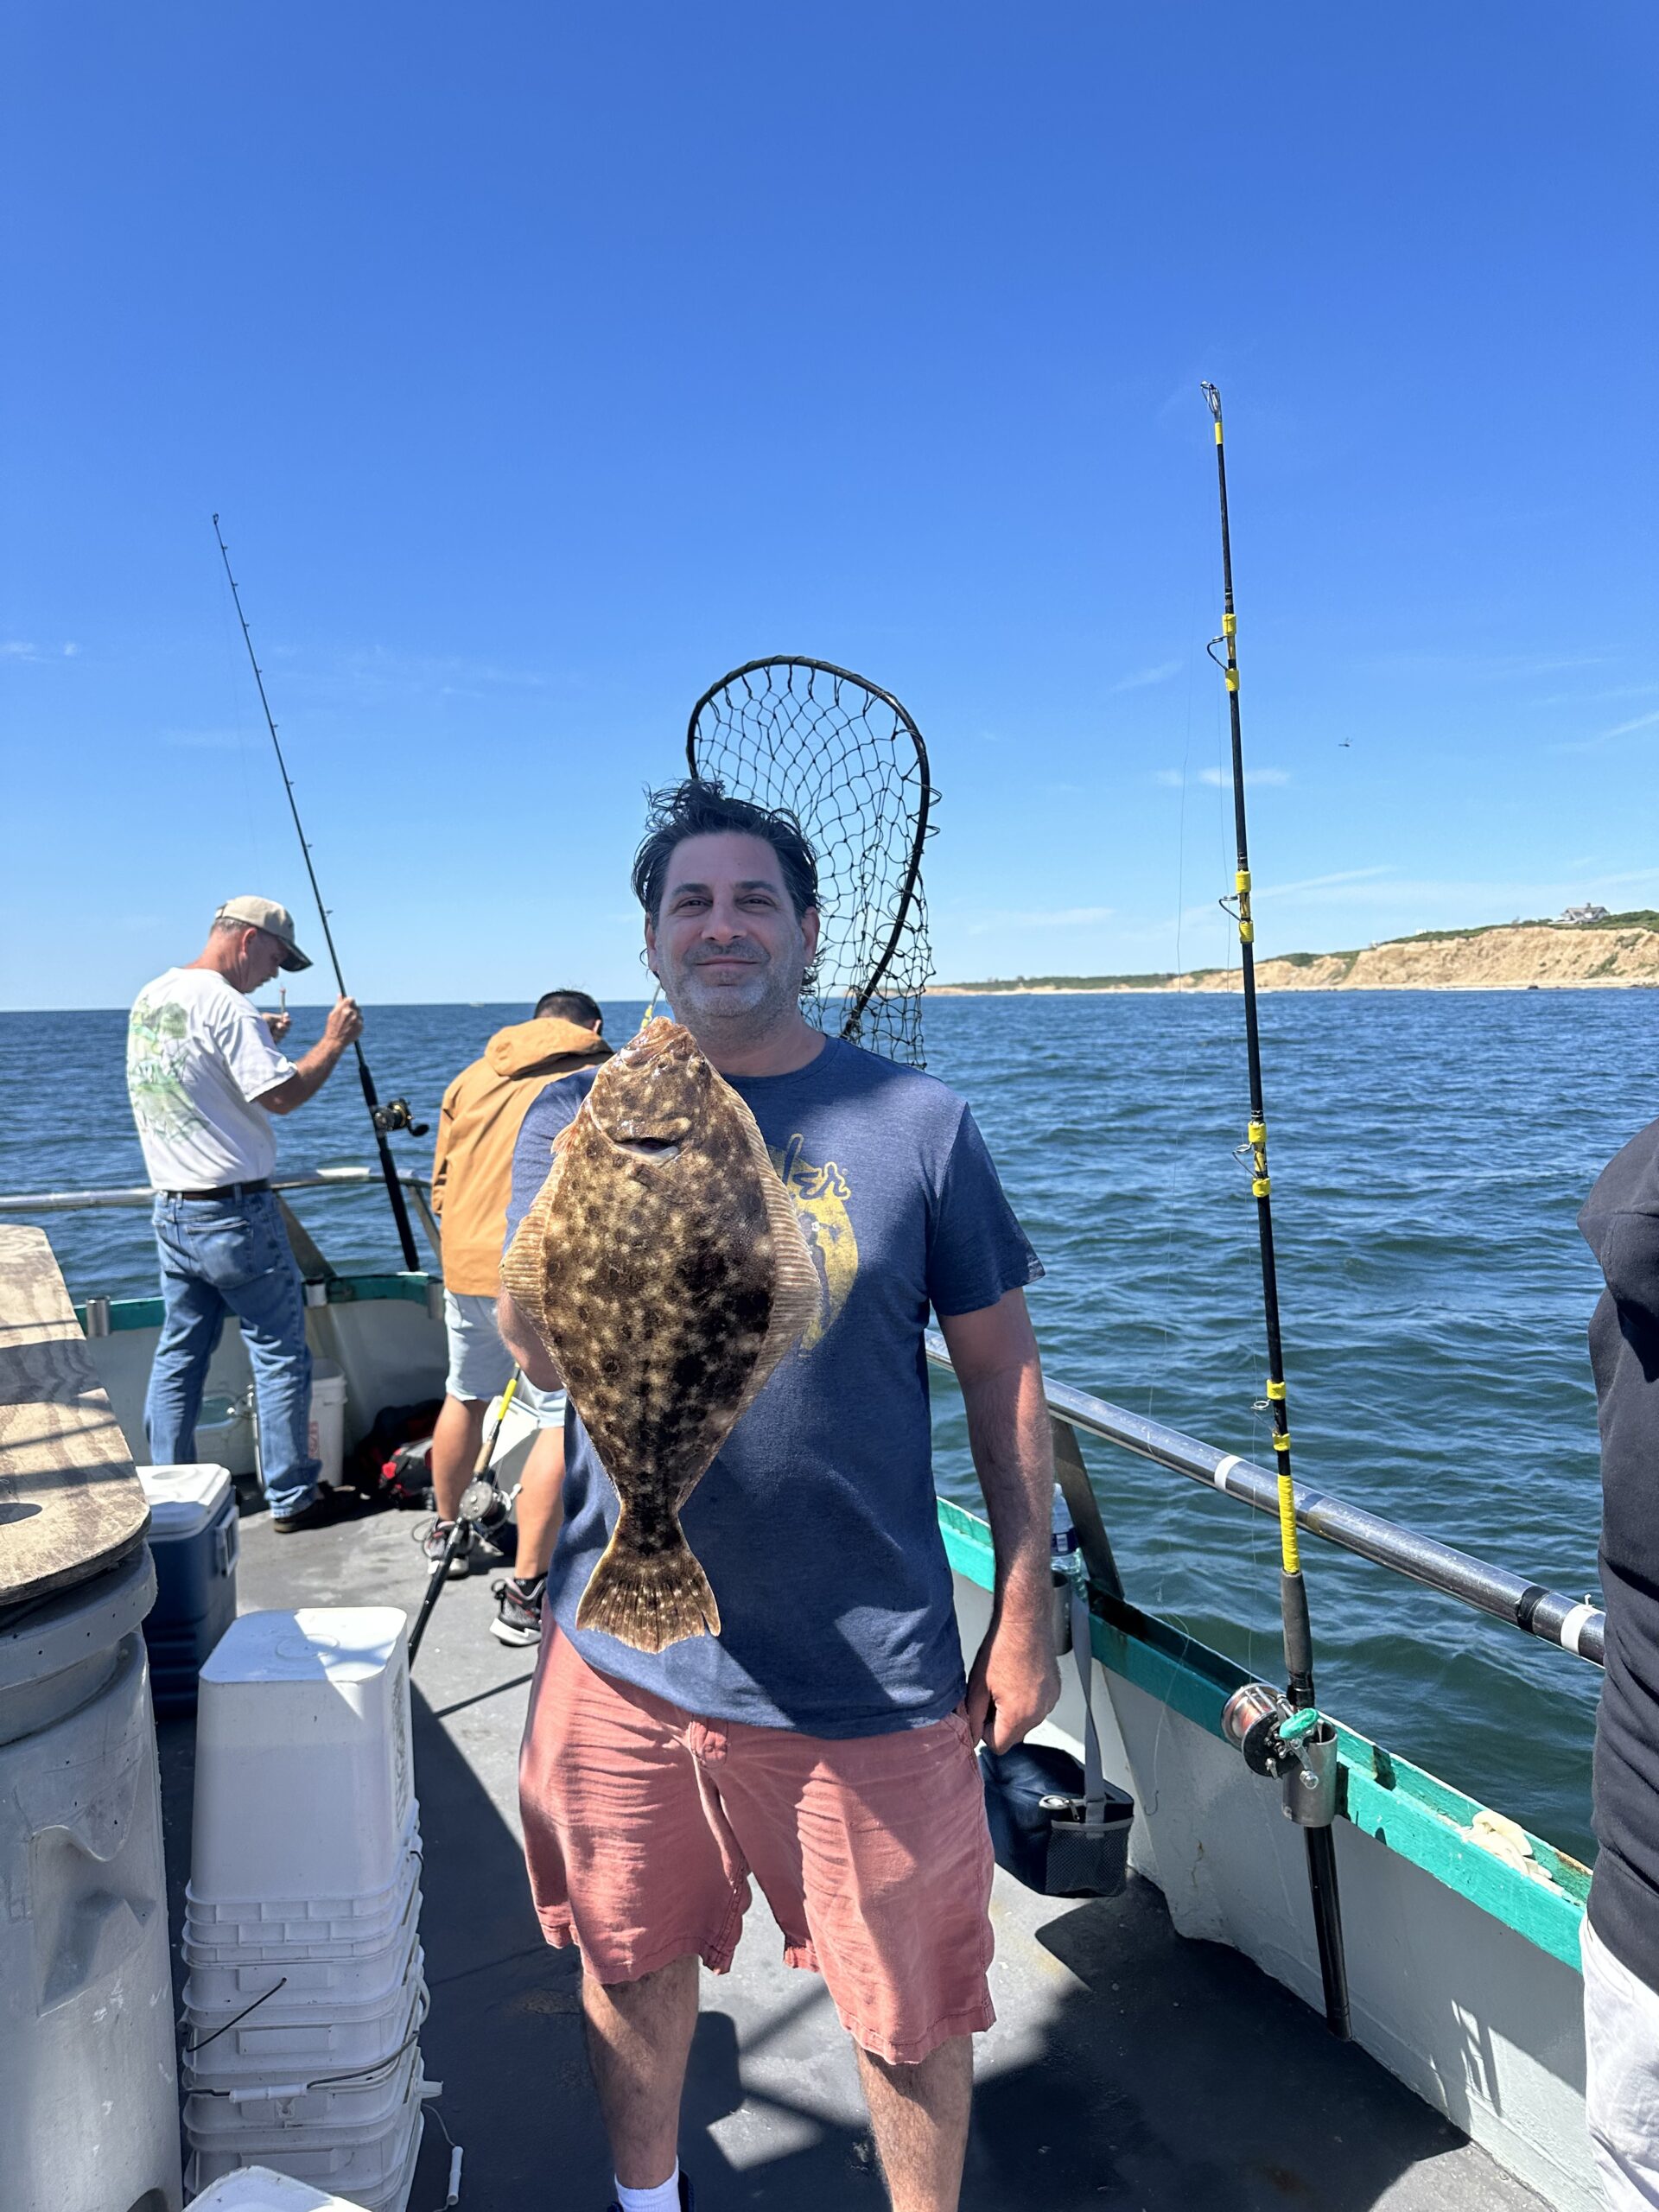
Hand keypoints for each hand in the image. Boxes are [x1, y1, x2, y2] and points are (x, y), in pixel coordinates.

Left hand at [262, 1010, 291, 1042]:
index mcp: (273, 1021)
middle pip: (286, 1028)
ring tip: (272, 1032)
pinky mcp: (272, 1043)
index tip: (286, 1020)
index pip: (284, 1021)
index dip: (287, 1021)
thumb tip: (287, 1014)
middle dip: (283, 1027)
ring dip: (279, 1033)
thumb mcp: (270, 1017)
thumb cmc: (259, 1022)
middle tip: (279, 1026)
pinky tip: (271, 1037)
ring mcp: (273, 1036)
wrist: (253, 1031)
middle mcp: (274, 1028)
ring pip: (283, 1035)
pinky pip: (279, 1040)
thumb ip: (279, 1017)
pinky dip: (276, 1038)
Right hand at [324, 995, 362, 1049]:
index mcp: (343, 1008)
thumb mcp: (333, 1014)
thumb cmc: (332, 1027)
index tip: (348, 1005)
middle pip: (356, 1006)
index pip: (351, 999)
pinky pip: (361, 1021)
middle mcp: (351, 1012)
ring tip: (348, 1024)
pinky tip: (351, 1028)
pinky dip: (357, 1024)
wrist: (335, 1041)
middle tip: (348, 1016)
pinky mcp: (361, 1026)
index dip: (350, 1002)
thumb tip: (340, 995)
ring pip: (359, 1014)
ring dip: (356, 1017)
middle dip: (353, 1010)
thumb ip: (338, 1003)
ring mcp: (356, 1019)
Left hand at [966, 1601, 1061, 1752]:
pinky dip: (1027, 1701)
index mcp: (1019, 1715)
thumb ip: (973, 1718)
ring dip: (1013, 1712)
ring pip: (1026, 1722)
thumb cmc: (1002, 1647)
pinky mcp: (1055, 1691)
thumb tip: (970, 1737)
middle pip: (1014, 1736)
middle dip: (999, 1723)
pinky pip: (1038, 1708)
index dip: (984, 1731)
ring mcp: (1050, 1701)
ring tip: (1004, 1684)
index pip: (998, 1746)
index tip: (981, 1713)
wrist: (1025, 1622)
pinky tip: (1017, 1679)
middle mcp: (1039, 1712)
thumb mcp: (977, 1686)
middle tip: (990, 1695)